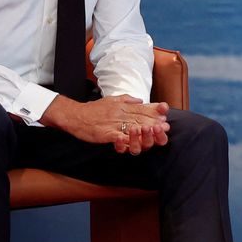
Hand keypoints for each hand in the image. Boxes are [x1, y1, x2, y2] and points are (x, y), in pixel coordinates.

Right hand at [41, 94, 170, 153]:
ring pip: (131, 127)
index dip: (153, 112)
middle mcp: (119, 114)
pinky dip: (127, 140)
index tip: (164, 116)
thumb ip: (126, 99)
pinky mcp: (105, 134)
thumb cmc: (93, 109)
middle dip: (154, 122)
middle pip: (139, 118)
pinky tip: (136, 142)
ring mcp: (112, 124)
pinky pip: (118, 138)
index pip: (140, 109)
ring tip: (155, 133)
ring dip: (145, 131)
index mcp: (121, 106)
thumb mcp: (111, 100)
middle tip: (165, 126)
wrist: (75, 116)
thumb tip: (140, 100)